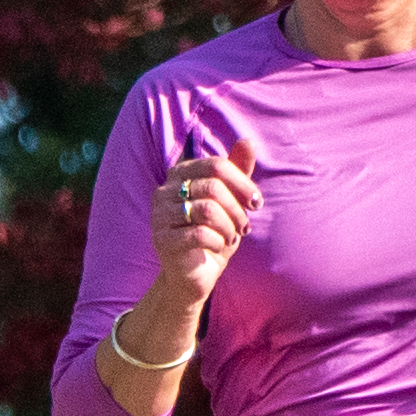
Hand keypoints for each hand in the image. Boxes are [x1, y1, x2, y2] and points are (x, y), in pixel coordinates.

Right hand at [137, 147, 257, 332]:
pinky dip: (219, 241)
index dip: (242, 183)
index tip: (256, 203)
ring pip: (207, 210)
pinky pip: (200, 234)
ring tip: (233, 237)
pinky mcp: (162, 240)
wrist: (193, 275)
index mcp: (179, 174)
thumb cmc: (213, 233)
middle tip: (245, 227)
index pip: (216, 165)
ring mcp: (159, 216)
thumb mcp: (229, 202)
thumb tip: (247, 141)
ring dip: (230, 226)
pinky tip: (220, 247)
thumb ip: (236, 172)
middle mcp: (164, 191)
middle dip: (237, 209)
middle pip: (213, 187)